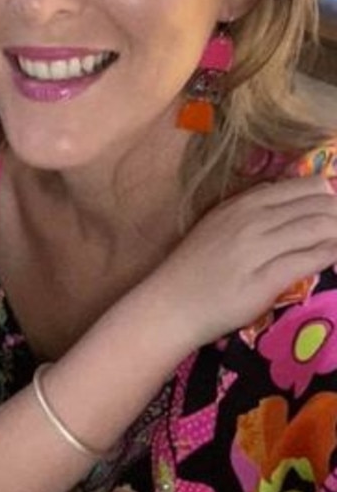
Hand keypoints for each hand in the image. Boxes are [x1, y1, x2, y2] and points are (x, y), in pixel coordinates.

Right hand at [151, 176, 336, 348]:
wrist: (170, 304)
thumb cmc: (194, 267)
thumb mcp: (219, 222)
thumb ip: (251, 206)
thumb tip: (284, 192)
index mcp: (244, 202)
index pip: (306, 186)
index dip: (330, 196)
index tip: (336, 211)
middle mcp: (253, 219)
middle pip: (319, 205)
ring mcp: (258, 248)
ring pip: (319, 228)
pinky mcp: (265, 279)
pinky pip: (310, 259)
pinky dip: (330, 255)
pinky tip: (334, 257)